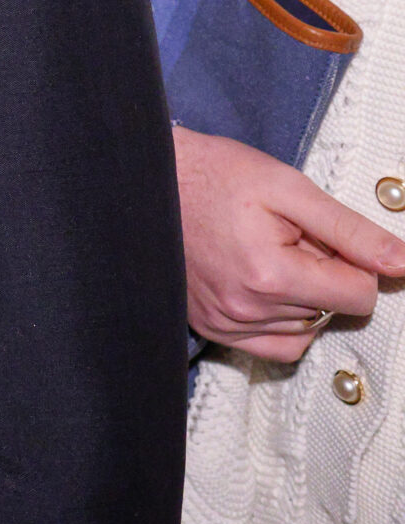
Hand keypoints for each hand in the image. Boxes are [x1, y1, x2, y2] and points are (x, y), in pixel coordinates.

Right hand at [176, 125, 404, 361]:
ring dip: (302, 297)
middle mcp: (246, 309)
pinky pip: (275, 347)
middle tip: (286, 237)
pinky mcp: (211, 329)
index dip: (354, 262)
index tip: (326, 238)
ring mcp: (226, 323)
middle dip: (323, 274)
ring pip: (307, 329)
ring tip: (267, 254)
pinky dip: (284, 322)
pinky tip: (265, 287)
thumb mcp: (288, 187)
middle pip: (332, 310)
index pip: (359, 294)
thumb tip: (401, 262)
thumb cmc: (213, 176)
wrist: (145, 180)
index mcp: (270, 274)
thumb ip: (350, 229)